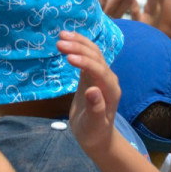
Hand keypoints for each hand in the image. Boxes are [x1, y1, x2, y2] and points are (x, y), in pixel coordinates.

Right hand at [57, 31, 120, 155]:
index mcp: (111, 91)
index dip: (85, 62)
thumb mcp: (94, 125)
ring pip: (93, 53)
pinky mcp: (92, 75)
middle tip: (59, 42)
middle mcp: (109, 80)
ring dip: (78, 43)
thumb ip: (96, 109)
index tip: (68, 57)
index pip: (99, 70)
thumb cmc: (94, 133)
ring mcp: (101, 76)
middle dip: (79, 48)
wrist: (97, 136)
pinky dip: (78, 47)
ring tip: (61, 35)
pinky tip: (67, 40)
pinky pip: (88, 57)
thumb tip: (93, 91)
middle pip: (96, 57)